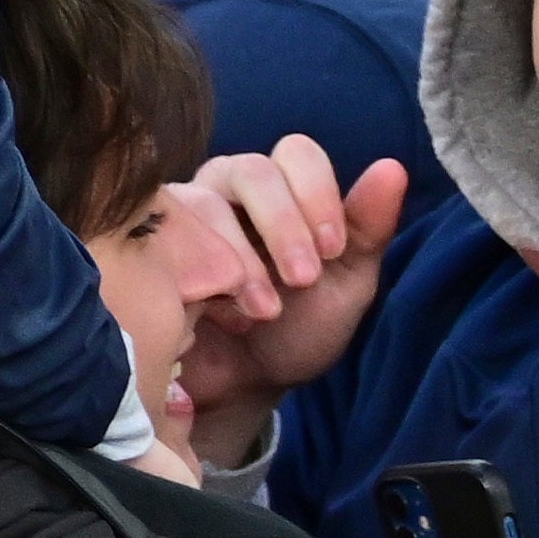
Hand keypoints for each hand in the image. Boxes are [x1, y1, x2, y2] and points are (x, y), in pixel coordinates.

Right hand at [142, 138, 406, 446]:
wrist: (242, 384)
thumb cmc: (297, 328)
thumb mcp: (345, 283)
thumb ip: (366, 228)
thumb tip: (392, 167)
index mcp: (282, 188)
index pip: (297, 153)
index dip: (317, 193)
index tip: (332, 248)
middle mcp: (228, 187)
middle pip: (252, 169)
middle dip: (284, 225)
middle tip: (302, 280)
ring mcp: (182, 211)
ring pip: (206, 201)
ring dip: (243, 259)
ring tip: (263, 311)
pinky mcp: (145, 243)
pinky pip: (163, 233)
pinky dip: (197, 271)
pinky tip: (214, 309)